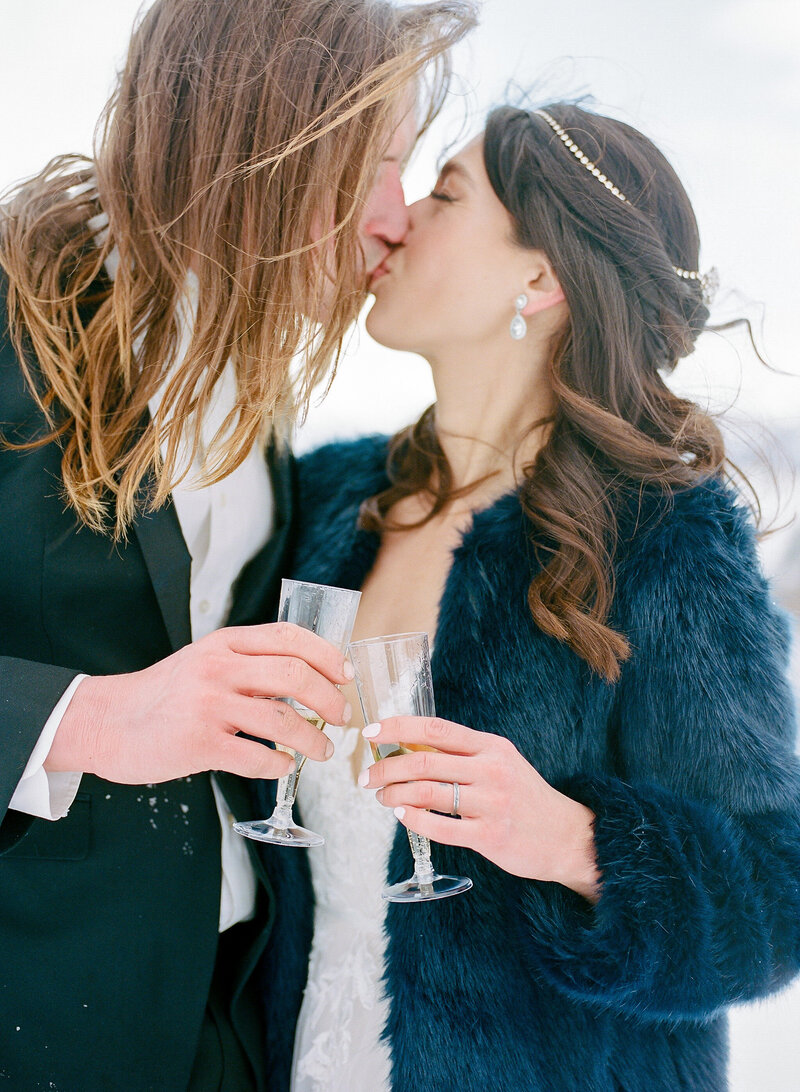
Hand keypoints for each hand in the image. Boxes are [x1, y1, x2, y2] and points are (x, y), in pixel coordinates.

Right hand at [45, 622, 353, 783]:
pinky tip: (283, 766)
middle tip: (341, 717)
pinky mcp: (198, 743)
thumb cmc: (163, 695)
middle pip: (294, 675)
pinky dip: (280, 765)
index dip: (325, 654)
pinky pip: (256, 756)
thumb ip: (248, 663)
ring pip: (282, 719)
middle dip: (329, 698)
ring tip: (322, 751)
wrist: (108, 722)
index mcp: (223, 644)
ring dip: (313, 739)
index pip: (288, 636)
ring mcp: (207, 705)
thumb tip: (307, 676)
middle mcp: (218, 669)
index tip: (344, 674)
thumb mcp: (204, 662)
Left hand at [360, 716, 600, 901]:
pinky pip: (441, 827)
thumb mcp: (500, 762)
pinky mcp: (490, 836)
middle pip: (423, 762)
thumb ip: (462, 754)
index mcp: (491, 746)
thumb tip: (410, 747)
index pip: (435, 729)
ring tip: (381, 797)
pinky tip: (401, 815)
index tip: (370, 732)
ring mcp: (492, 803)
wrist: (567, 836)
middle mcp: (491, 770)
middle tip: (366, 776)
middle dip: (386, 768)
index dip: (397, 728)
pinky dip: (413, 820)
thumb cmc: (524, 797)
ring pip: (427, 793)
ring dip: (394, 794)